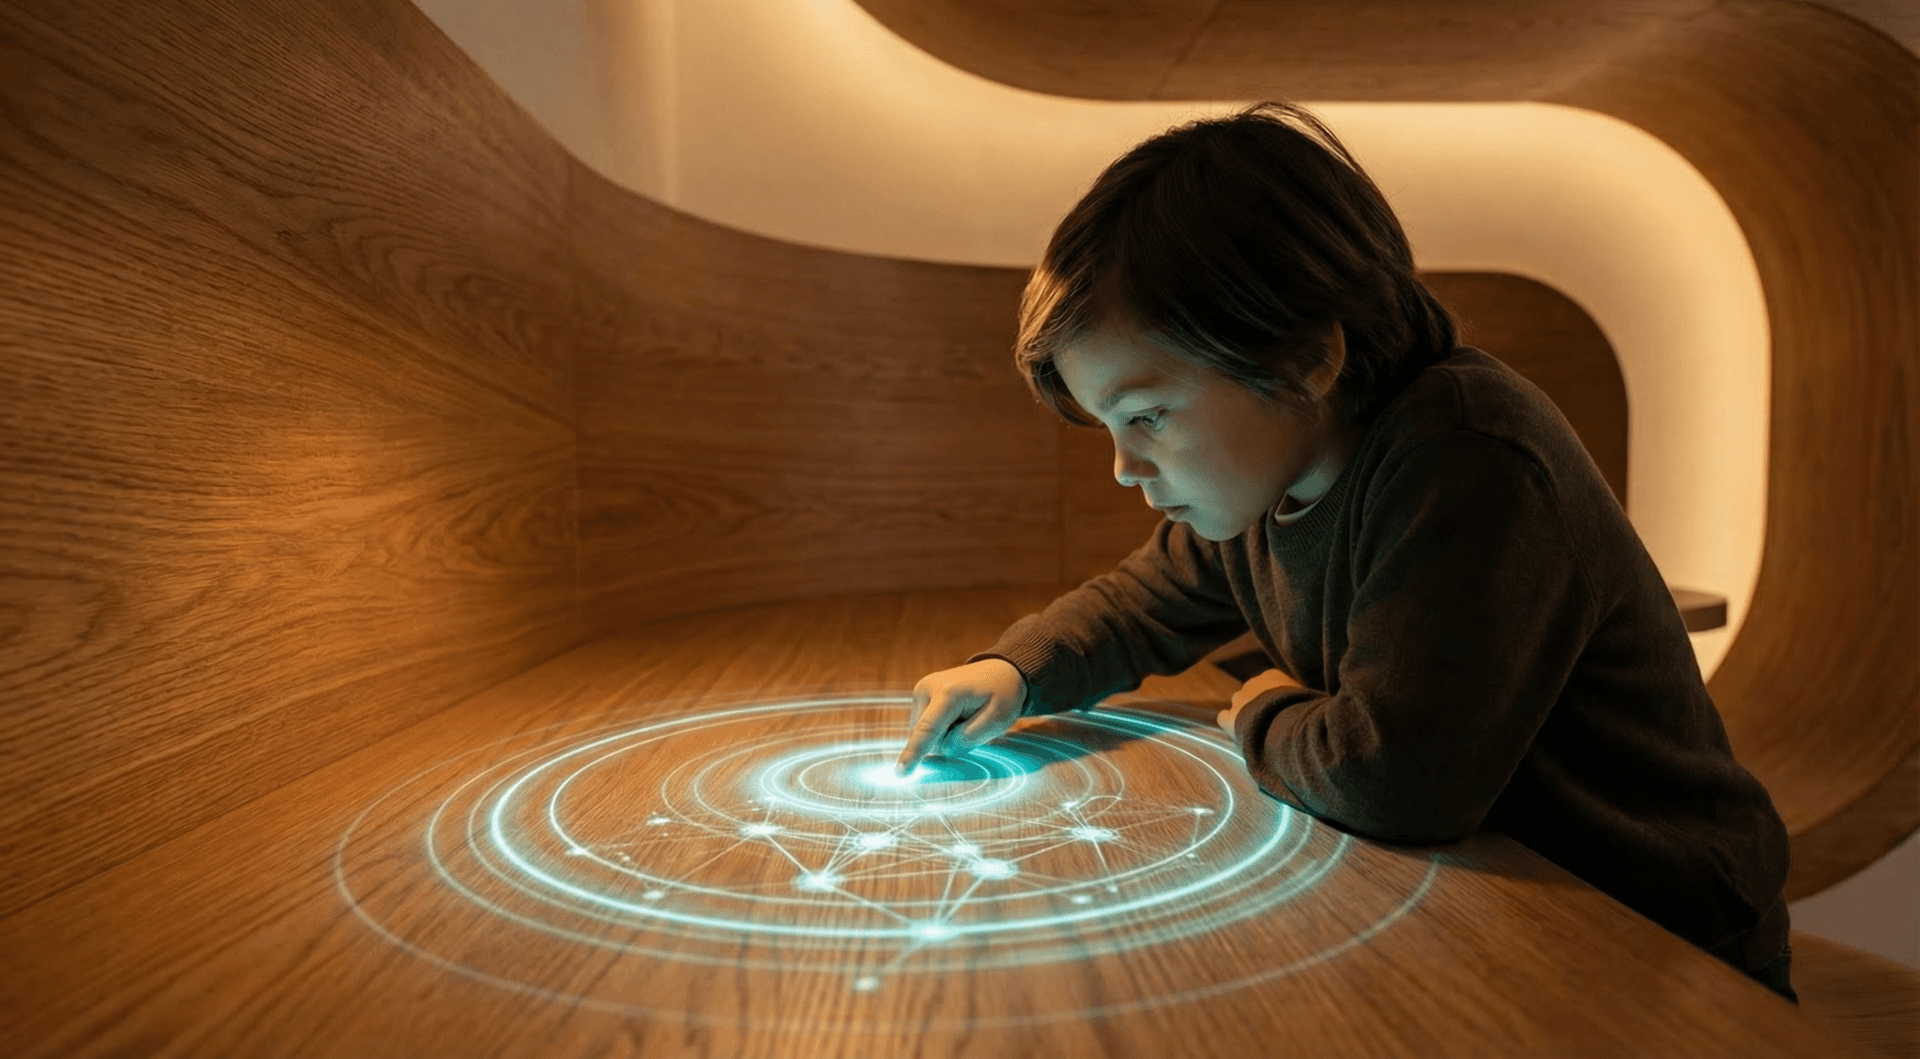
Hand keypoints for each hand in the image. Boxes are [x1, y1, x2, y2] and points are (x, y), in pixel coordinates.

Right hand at [895, 658, 1027, 774]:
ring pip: (923, 731)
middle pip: (926, 734)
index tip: (900, 773)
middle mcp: (928, 687)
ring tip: (965, 716)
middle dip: (946, 739)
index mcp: (948, 693)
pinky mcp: (920, 694)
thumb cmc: (1002, 695)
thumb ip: (968, 739)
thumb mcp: (997, 720)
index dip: (913, 753)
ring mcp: (922, 689)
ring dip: (943, 733)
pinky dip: (940, 726)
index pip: (927, 729)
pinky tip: (956, 714)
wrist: (999, 671)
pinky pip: (925, 724)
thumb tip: (942, 749)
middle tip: (973, 722)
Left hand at [1217, 668, 1304, 736]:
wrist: (1285, 724)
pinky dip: (1229, 723)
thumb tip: (1317, 702)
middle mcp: (1252, 683)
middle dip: (1258, 704)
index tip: (1281, 708)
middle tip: (1269, 721)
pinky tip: (1237, 732)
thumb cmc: (1303, 710)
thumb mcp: (1309, 698)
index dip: (1274, 697)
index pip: (1269, 683)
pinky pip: (1223, 717)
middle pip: (1252, 692)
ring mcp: (1239, 700)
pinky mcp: (1230, 718)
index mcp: (1272, 676)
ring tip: (1256, 729)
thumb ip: (1303, 697)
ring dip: (1244, 713)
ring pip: (1238, 704)